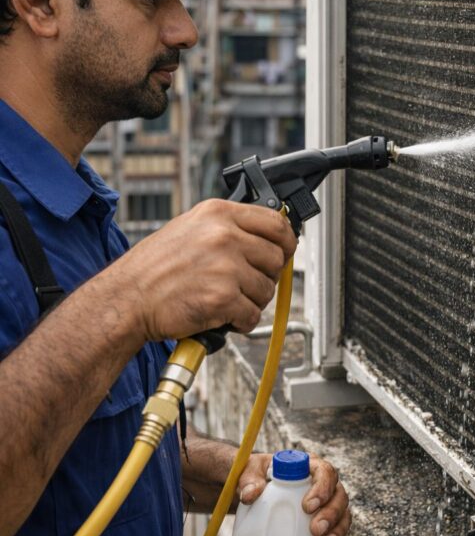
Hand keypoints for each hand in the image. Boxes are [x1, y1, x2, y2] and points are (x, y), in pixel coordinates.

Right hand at [112, 200, 296, 340]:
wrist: (127, 298)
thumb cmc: (154, 268)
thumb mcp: (191, 228)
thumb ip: (227, 228)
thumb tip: (265, 238)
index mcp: (218, 214)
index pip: (276, 222)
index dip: (286, 241)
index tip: (285, 251)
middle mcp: (224, 236)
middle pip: (276, 258)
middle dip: (264, 276)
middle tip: (243, 284)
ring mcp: (225, 267)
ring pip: (267, 290)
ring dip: (251, 301)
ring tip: (224, 299)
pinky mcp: (223, 298)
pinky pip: (253, 315)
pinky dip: (240, 322)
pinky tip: (221, 316)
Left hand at [238, 453, 351, 535]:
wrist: (257, 493)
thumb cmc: (256, 476)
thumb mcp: (250, 471)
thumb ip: (249, 479)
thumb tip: (250, 495)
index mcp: (310, 467)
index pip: (325, 472)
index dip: (322, 488)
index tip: (307, 507)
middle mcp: (325, 485)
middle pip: (338, 496)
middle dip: (331, 514)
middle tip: (316, 530)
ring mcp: (328, 505)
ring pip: (343, 515)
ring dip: (338, 530)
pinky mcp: (327, 524)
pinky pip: (341, 533)